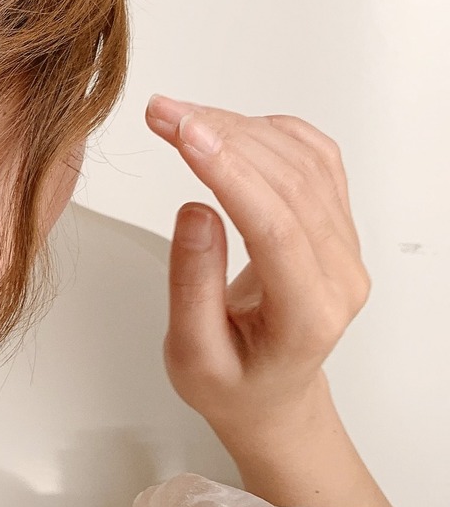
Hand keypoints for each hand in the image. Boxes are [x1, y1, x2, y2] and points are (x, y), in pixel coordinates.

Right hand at [144, 96, 371, 443]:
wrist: (270, 393)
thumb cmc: (231, 382)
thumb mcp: (191, 356)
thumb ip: (193, 286)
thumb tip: (194, 210)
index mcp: (309, 315)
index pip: (275, 227)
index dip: (229, 173)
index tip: (184, 134)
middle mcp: (341, 274)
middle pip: (290, 183)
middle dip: (222, 136)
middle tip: (162, 113)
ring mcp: (345, 245)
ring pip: (303, 162)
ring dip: (238, 126)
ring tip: (177, 116)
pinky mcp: (335, 222)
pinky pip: (314, 158)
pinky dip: (267, 130)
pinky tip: (224, 125)